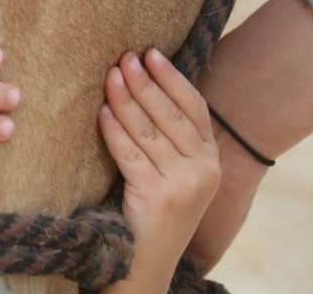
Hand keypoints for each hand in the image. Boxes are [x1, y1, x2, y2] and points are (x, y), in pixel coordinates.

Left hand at [100, 49, 219, 293]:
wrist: (145, 260)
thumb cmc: (152, 208)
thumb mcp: (172, 170)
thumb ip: (168, 137)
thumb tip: (142, 82)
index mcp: (210, 159)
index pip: (195, 108)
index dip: (173, 78)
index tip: (151, 53)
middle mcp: (204, 170)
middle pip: (172, 115)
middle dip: (146, 82)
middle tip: (125, 57)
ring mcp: (184, 184)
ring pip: (150, 131)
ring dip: (127, 100)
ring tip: (110, 76)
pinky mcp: (159, 197)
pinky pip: (131, 154)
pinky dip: (115, 131)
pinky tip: (102, 113)